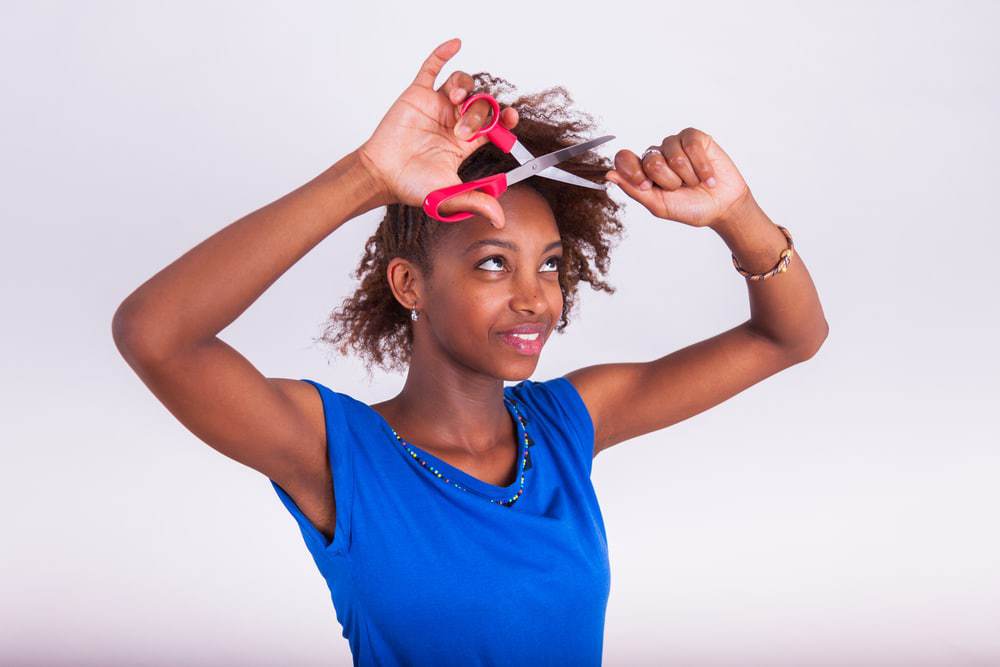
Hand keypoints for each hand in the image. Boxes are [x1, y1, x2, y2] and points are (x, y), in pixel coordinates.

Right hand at [356, 38, 519, 228]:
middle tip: (472, 122)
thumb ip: (475, 201)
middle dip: (482, 108)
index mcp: (465, 143)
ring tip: (456, 100)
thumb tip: (499, 219)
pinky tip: (455, 45)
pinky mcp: (418, 94)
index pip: (493, 125)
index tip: (511, 118)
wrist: (382, 174)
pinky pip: (432, 68)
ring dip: (464, 87)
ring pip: (461, 84)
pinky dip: (443, 54)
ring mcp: (436, 106)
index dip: (505, 119)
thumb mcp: (448, 195)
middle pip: (480, 102)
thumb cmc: (411, 185)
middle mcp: (453, 122)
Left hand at [605, 128, 751, 228]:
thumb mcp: (659, 205)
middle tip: (680, 189)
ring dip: (687, 175)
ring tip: (695, 183)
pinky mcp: (694, 138)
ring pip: (672, 153)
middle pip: (650, 160)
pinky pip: (691, 145)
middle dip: (668, 181)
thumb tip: (609, 175)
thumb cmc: (690, 208)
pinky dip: (701, 166)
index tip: (645, 185)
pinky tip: (708, 177)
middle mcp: (656, 154)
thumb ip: (634, 190)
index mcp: (642, 171)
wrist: (722, 207)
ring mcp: (675, 144)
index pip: (624, 159)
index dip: (633, 171)